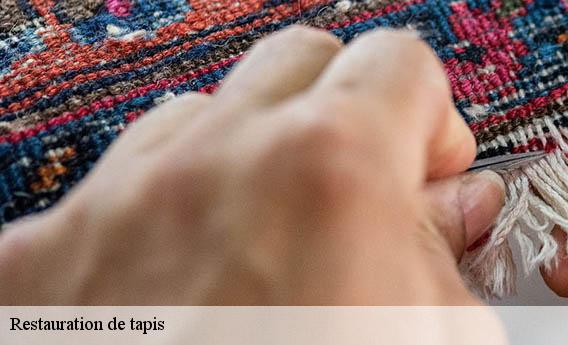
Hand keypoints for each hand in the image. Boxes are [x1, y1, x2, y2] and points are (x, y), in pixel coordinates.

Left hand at [0, 27, 503, 306]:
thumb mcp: (438, 341)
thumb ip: (455, 256)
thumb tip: (453, 209)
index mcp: (327, 175)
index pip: (399, 63)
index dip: (428, 119)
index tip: (427, 171)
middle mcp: (209, 166)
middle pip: (295, 60)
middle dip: (339, 117)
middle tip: (356, 200)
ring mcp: (112, 211)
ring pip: (197, 117)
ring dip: (245, 161)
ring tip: (266, 248)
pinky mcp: (36, 269)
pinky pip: (106, 191)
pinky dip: (158, 217)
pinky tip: (183, 284)